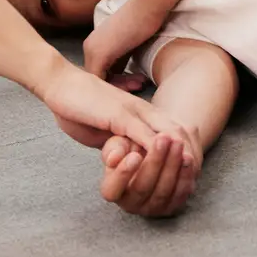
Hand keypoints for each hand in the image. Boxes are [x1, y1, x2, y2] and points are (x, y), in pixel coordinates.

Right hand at [38, 59, 189, 167]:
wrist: (59, 83)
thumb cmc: (78, 106)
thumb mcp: (105, 128)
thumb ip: (120, 141)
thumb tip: (128, 157)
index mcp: (140, 112)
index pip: (173, 129)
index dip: (185, 148)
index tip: (191, 167)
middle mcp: (142, 109)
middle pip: (177, 130)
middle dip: (190, 151)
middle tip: (197, 172)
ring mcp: (132, 111)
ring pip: (165, 132)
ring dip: (178, 153)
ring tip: (188, 170)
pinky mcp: (118, 114)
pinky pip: (142, 133)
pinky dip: (155, 148)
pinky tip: (162, 161)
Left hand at [82, 8, 157, 88]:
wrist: (148, 5)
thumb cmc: (144, 20)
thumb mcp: (129, 42)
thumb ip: (121, 57)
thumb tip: (121, 73)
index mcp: (94, 42)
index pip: (101, 71)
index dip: (118, 80)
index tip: (136, 80)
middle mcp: (89, 46)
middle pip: (99, 76)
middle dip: (120, 84)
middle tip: (140, 84)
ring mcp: (92, 50)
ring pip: (101, 80)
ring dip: (121, 86)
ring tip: (140, 83)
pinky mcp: (99, 54)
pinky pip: (102, 80)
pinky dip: (118, 86)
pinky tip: (135, 83)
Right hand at [99, 121, 201, 217]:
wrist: (154, 152)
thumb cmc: (131, 147)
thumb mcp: (119, 144)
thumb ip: (114, 149)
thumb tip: (114, 159)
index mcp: (112, 190)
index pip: (112, 190)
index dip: (123, 174)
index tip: (135, 155)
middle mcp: (131, 204)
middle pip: (143, 188)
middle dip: (155, 161)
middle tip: (163, 138)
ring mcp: (153, 208)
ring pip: (164, 190)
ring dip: (172, 165)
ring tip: (177, 143)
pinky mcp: (172, 206)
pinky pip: (180, 193)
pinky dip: (185, 175)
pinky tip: (187, 157)